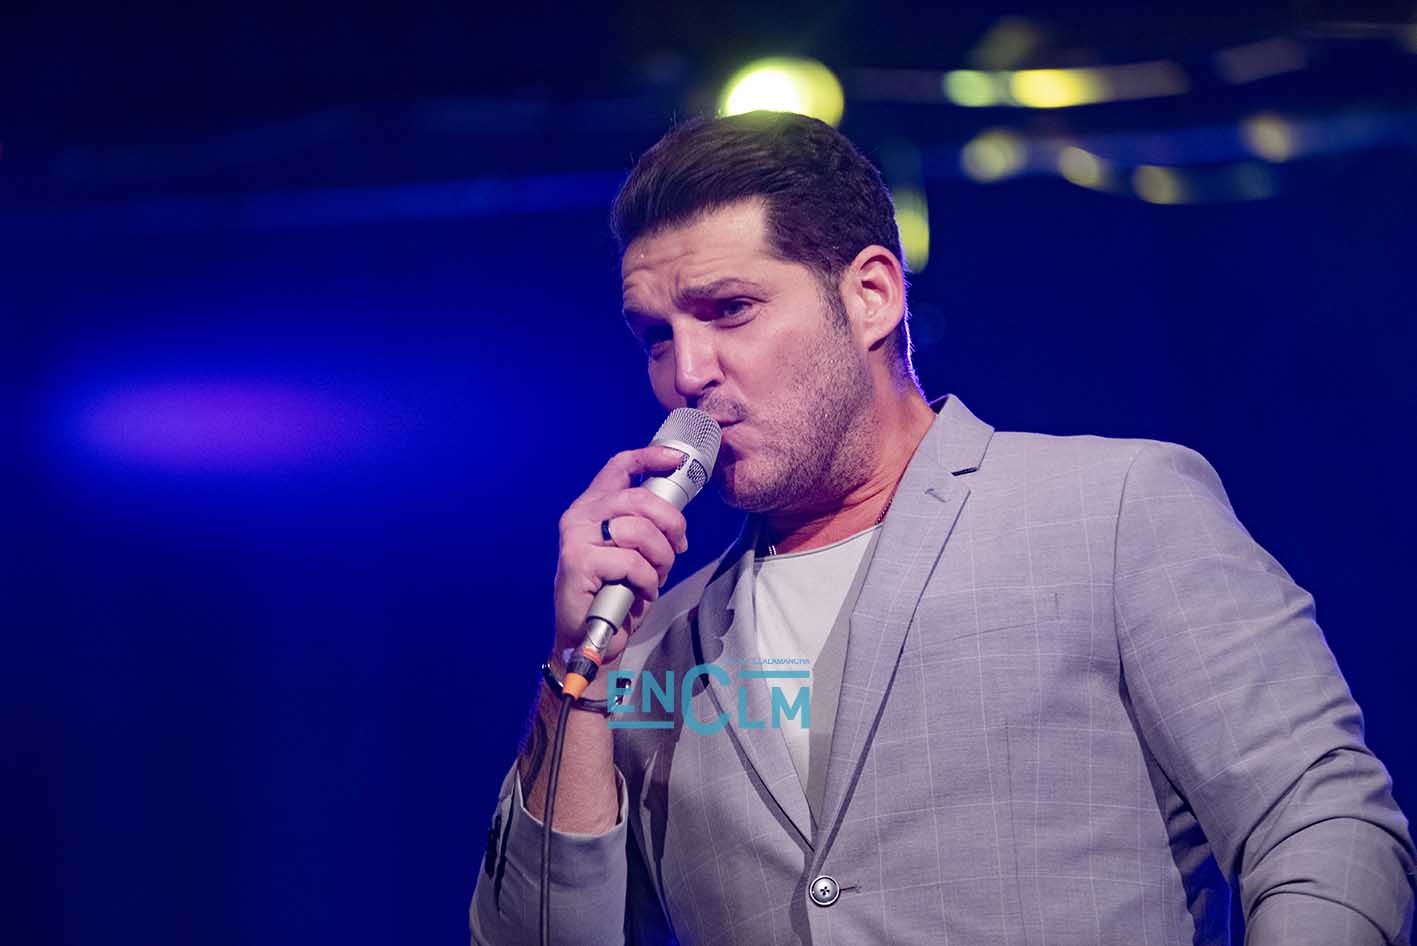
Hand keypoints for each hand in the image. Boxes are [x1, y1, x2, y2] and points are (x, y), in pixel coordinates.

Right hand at [552, 446, 689, 677]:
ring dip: (660, 558)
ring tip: (655, 576)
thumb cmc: (614, 593)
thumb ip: (646, 526)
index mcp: (592, 507)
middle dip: (671, 523)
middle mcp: (579, 516)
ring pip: (639, 530)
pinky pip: (631, 562)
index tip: (678, 461)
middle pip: (639, 498)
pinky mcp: (577, 562)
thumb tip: (676, 513)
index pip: (620, 466)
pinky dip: (646, 581)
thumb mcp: (633, 551)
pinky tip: (640, 592)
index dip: (651, 457)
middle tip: (678, 547)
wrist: (588, 638)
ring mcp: (575, 538)